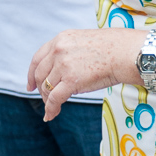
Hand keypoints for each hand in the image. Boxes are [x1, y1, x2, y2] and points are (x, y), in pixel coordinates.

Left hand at [28, 28, 143, 120]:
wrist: (125, 52)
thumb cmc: (113, 48)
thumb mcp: (84, 42)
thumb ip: (69, 52)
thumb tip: (64, 69)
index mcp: (60, 39)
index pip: (37, 58)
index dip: (31, 74)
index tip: (30, 85)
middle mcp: (58, 51)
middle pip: (39, 74)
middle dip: (40, 89)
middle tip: (44, 99)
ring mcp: (63, 66)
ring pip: (47, 88)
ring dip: (48, 100)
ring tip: (52, 108)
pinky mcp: (71, 81)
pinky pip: (54, 99)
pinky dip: (51, 109)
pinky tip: (51, 115)